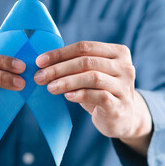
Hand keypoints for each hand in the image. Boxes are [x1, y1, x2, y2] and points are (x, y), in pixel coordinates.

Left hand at [34, 41, 151, 155]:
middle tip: (39, 76)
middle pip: (86, 61)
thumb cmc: (101, 91)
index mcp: (118, 52)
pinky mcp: (120, 105)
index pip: (84, 47)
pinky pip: (98, 96)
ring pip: (92, 77)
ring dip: (66, 82)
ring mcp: (124, 86)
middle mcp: (125, 67)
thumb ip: (75, 65)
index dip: (60, 53)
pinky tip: (67, 96)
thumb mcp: (91, 74)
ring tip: (49, 87)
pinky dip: (80, 94)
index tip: (39, 61)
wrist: (123, 118)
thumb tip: (43, 63)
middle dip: (59, 68)